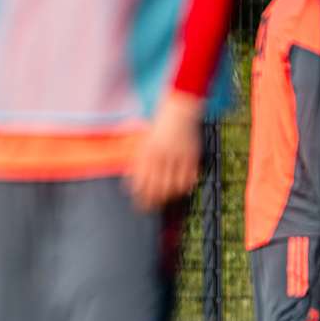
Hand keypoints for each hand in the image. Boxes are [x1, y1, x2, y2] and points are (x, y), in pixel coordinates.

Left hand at [127, 93, 203, 210]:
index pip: (141, 182)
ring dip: (168, 197)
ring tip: (164, 201)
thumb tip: (127, 184)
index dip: (140, 197)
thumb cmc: (157, 129)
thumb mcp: (140, 142)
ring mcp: (177, 156)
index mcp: (146, 153)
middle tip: (151, 208)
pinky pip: (189, 179)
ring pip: (172, 186)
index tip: (139, 205)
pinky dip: (184, 188)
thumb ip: (134, 162)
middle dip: (152, 202)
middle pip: (156, 187)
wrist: (178, 112)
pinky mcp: (192, 157)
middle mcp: (161, 156)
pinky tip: (180, 191)